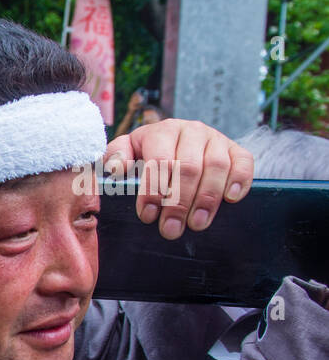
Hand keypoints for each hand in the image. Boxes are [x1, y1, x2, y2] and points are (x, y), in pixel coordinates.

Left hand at [105, 119, 253, 240]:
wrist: (176, 144)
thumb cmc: (146, 155)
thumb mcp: (127, 153)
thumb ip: (115, 158)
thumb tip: (116, 170)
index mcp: (161, 131)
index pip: (159, 161)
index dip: (153, 191)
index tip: (147, 216)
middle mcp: (191, 130)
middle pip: (189, 167)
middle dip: (178, 203)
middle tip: (171, 229)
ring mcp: (216, 138)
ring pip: (216, 167)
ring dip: (207, 199)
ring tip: (196, 224)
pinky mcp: (236, 149)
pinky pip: (244, 162)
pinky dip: (239, 181)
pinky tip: (230, 200)